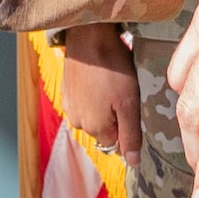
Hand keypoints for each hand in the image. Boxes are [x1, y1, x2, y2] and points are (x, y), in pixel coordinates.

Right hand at [60, 23, 142, 165]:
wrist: (89, 34)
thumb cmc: (112, 67)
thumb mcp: (129, 102)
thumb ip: (130, 135)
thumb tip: (133, 163)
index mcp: (94, 128)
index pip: (116, 142)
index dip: (126, 123)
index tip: (129, 102)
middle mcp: (77, 121)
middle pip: (104, 129)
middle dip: (114, 114)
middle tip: (121, 90)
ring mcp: (68, 105)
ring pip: (93, 114)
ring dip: (102, 103)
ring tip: (110, 80)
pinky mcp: (65, 90)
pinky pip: (83, 101)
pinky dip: (92, 92)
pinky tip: (98, 76)